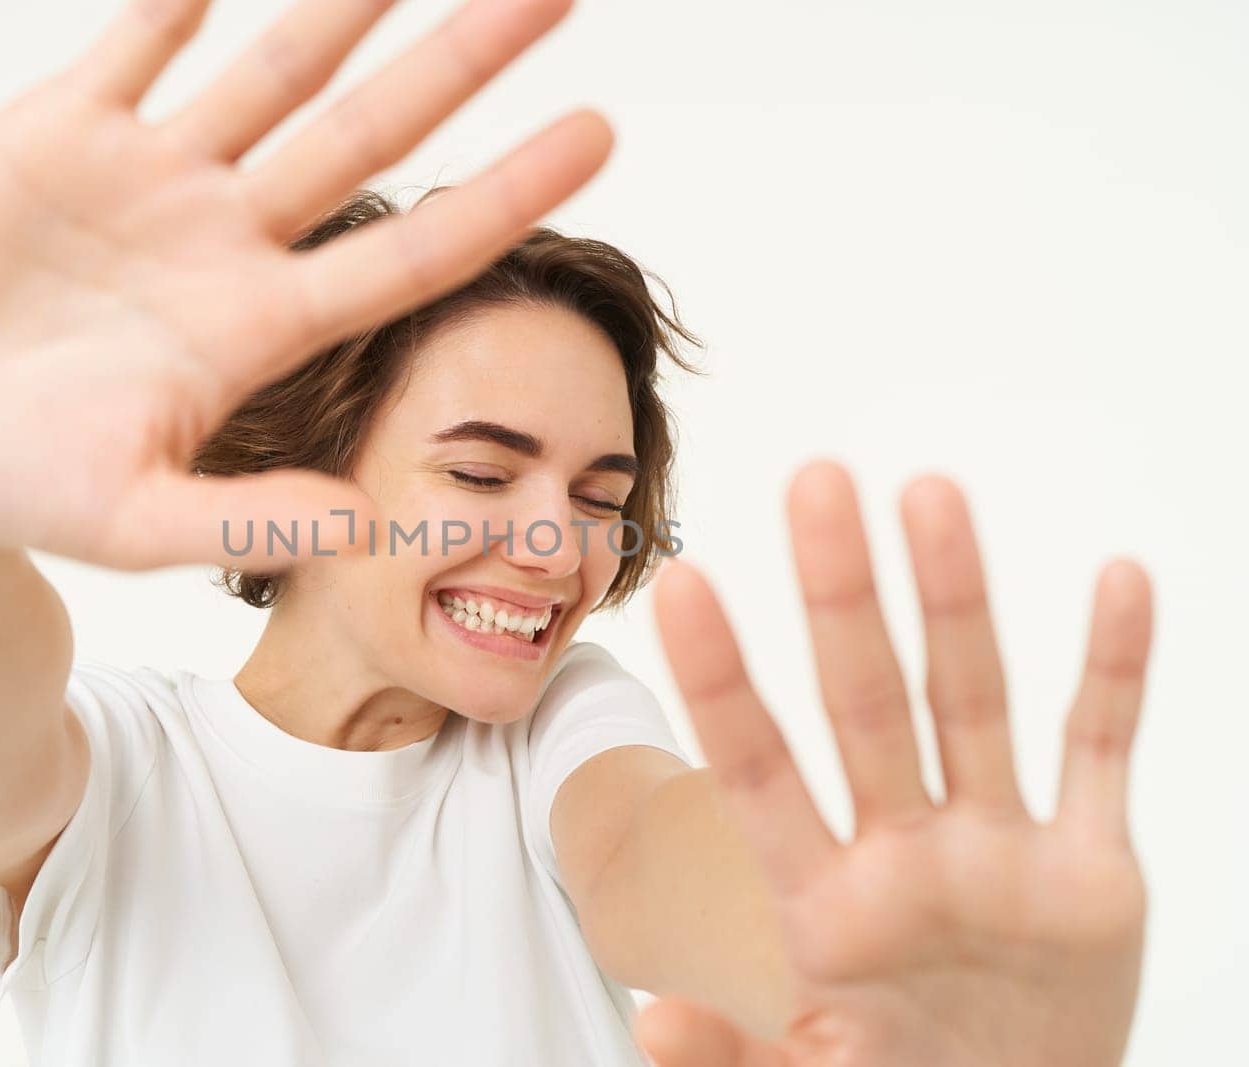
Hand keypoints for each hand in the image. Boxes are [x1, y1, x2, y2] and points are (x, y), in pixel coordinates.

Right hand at [0, 0, 610, 567]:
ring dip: (344, 3)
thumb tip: (366, 530)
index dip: (507, 192)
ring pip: (272, 70)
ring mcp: (151, 179)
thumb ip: (247, 524)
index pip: (414, 251)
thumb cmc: (18, 492)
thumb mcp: (132, 521)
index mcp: (260, 326)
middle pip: (369, 134)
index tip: (600, 133)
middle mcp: (228, 238)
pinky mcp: (60, 131)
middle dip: (461, 63)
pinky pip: (136, 41)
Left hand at [643, 459, 1154, 1065]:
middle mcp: (902, 851)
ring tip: (929, 492)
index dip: (720, 680)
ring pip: (970, 700)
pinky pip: (1102, 753)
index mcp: (819, 902)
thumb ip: (733, 1051)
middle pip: (862, 701)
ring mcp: (994, 851)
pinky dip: (1115, 672)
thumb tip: (652, 1020)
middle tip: (816, 479)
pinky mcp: (1087, 871)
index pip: (755, 769)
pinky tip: (1115, 581)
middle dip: (839, 596)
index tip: (679, 580)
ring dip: (957, 600)